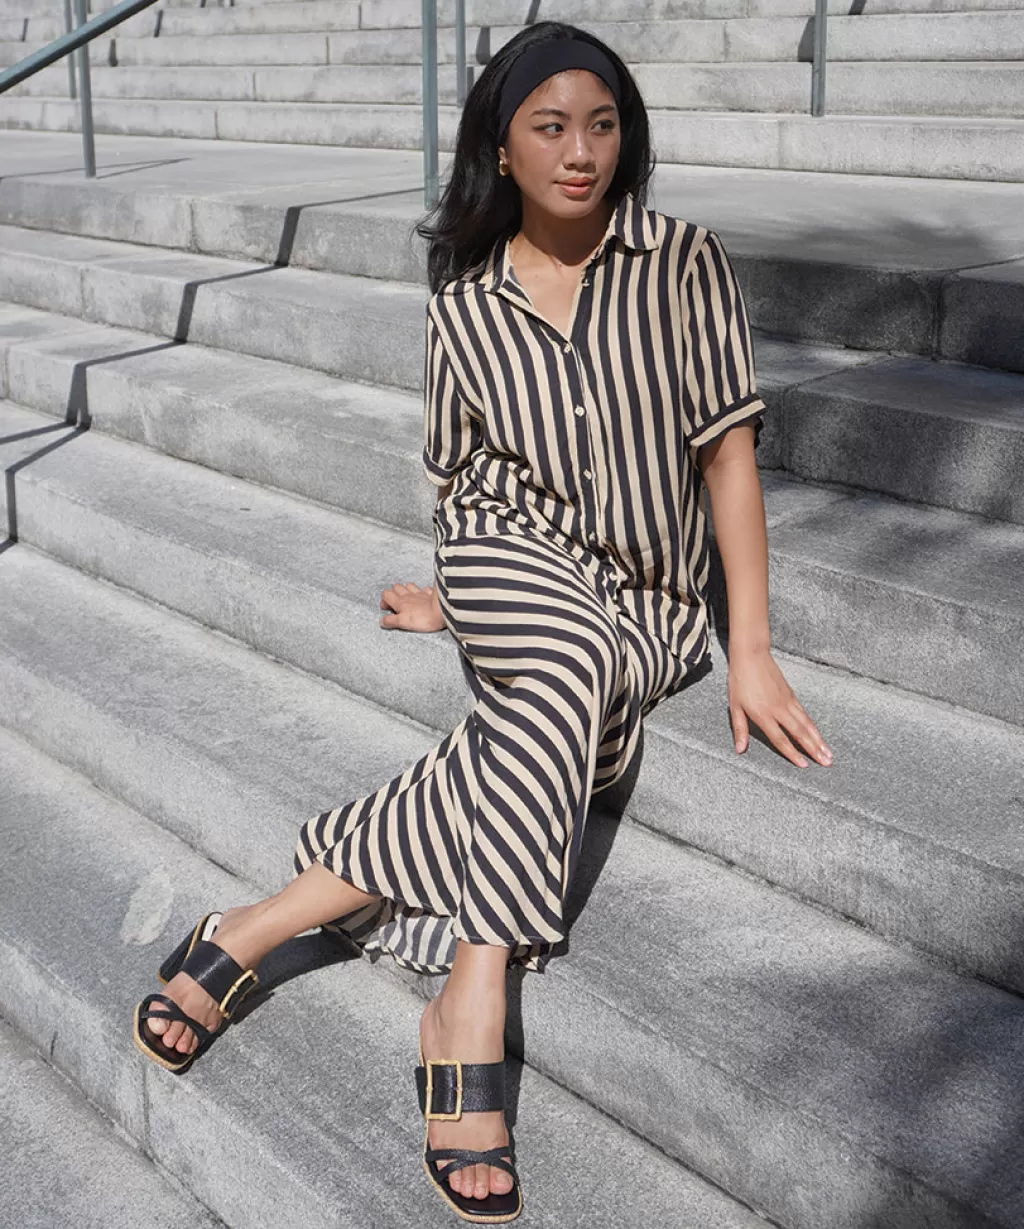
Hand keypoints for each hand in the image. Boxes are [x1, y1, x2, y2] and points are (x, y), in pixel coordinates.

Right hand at [379, 580, 445, 632]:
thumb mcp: (403, 622)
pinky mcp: (430, 594)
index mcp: (400, 601)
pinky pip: (424, 589)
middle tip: (395, 604)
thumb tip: (382, 621)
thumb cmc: (423, 618)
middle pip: (396, 587)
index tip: (386, 609)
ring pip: (409, 585)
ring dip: (406, 590)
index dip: (384, 601)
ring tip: (407, 599)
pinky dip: (422, 591)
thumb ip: (391, 621)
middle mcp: (408, 595)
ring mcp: (420, 593)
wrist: (441, 612)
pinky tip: (423, 596)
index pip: (386, 594)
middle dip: (393, 593)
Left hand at [727, 645, 832, 768]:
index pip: (780, 738)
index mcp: (763, 714)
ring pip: (806, 723)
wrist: (752, 655)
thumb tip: (740, 750)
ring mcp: (787, 701)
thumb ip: (740, 729)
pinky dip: (813, 725)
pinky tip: (818, 733)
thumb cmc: (740, 680)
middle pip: (800, 733)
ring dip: (818, 739)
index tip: (804, 765)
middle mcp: (778, 709)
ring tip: (828, 752)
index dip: (792, 753)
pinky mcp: (791, 694)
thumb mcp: (734, 706)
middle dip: (814, 749)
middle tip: (827, 762)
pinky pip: (804, 714)